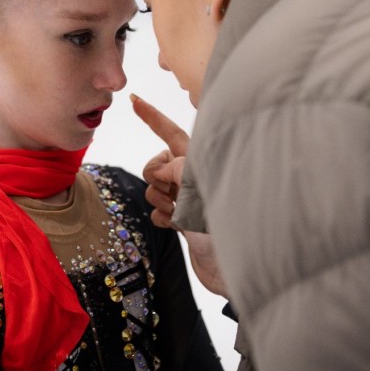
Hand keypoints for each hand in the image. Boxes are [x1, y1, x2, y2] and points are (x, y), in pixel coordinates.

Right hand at [131, 94, 228, 297]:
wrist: (235, 269)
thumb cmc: (232, 226)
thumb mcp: (204, 188)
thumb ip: (178, 169)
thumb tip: (159, 171)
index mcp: (202, 160)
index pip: (170, 132)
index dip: (151, 116)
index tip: (134, 100)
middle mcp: (194, 176)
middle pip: (155, 164)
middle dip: (155, 177)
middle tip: (174, 194)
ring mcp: (188, 198)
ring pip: (153, 188)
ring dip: (160, 202)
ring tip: (182, 215)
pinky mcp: (183, 220)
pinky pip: (157, 210)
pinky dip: (162, 218)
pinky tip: (177, 227)